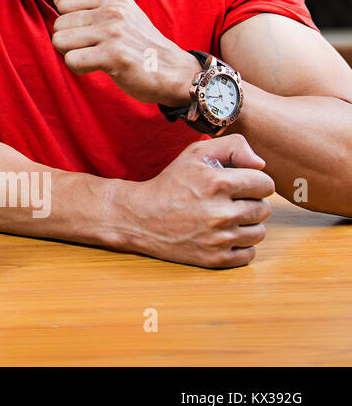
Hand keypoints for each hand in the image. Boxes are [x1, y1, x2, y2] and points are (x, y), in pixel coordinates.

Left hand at [52, 0, 203, 105]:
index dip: (68, 21)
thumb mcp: (122, 12)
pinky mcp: (114, 55)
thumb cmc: (139, 43)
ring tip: (94, 57)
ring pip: (60, 41)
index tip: (87, 32)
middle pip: (58, 24)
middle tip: (92, 48)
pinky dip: (78, 68)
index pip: (61, 2)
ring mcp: (114, 32)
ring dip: (71, 54)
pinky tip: (97, 67)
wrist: (173, 71)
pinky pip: (71, 60)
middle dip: (68, 40)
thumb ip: (92, 1)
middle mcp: (113, 9)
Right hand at [116, 135, 272, 267]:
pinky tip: (222, 235)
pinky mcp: (216, 259)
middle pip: (264, 208)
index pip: (266, 184)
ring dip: (246, 224)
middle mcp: (221, 213)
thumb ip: (233, 146)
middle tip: (229, 201)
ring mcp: (219, 239)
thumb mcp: (195, 153)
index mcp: (218, 183)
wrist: (139, 217)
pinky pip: (249, 253)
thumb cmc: (170, 183)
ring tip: (225, 217)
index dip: (254, 181)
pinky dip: (239, 245)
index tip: (239, 184)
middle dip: (250, 202)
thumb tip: (261, 164)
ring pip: (259, 232)